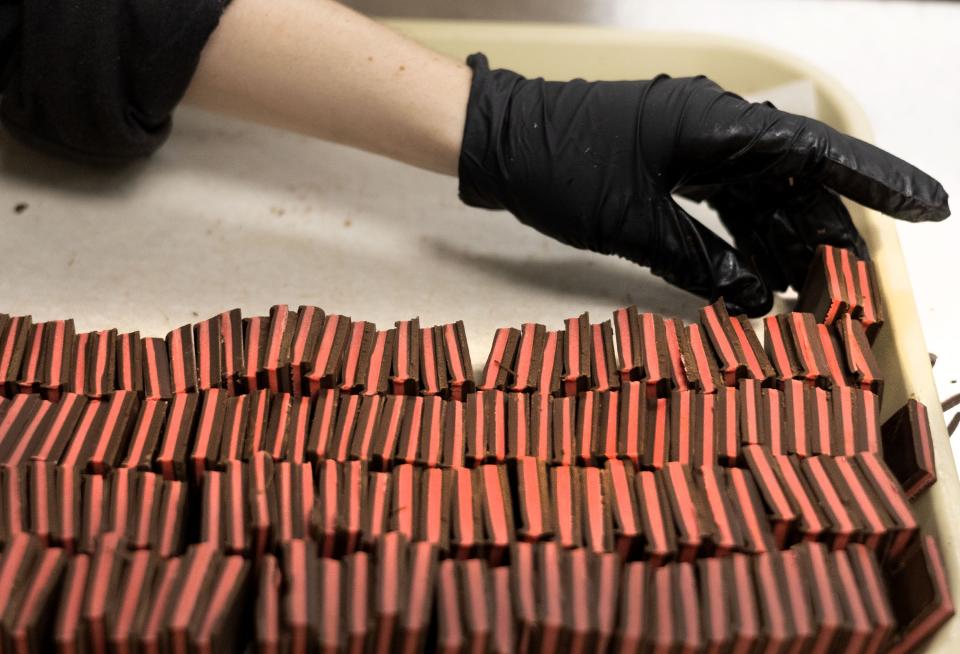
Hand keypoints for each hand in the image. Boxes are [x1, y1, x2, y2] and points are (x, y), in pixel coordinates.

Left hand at [458, 54, 948, 316]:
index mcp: (715, 124)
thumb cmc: (559, 169)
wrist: (497, 145)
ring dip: (783, 247)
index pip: (816, 153)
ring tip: (811, 301)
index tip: (928, 208)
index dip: (877, 183)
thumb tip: (757, 302)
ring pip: (760, 200)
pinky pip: (723, 206)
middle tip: (852, 292)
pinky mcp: (670, 167)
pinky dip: (741, 242)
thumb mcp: (632, 225)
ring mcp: (692, 148)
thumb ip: (699, 263)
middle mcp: (714, 129)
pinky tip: (760, 282)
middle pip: (794, 185)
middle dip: (825, 238)